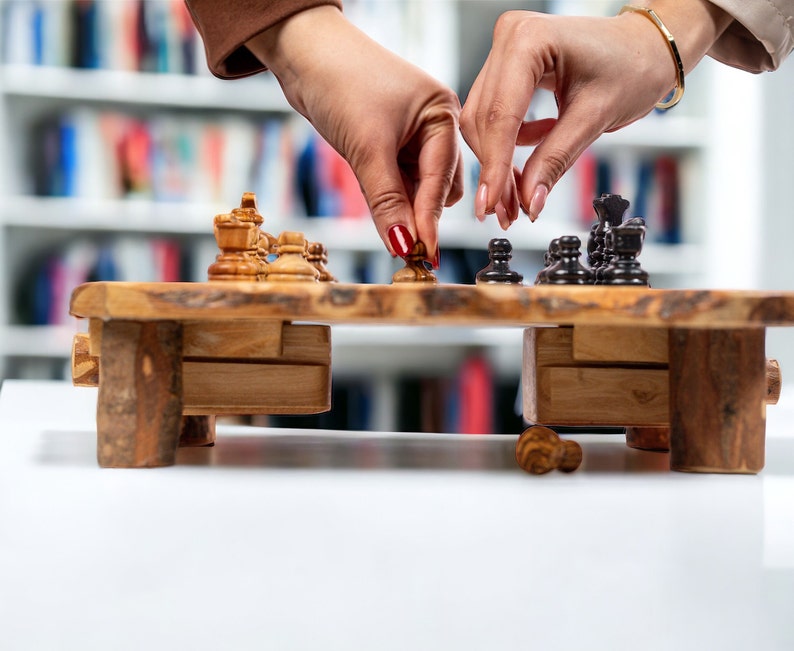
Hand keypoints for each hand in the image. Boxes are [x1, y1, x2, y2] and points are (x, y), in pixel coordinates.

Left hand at [247, 6, 462, 264]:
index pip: (443, 179)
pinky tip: (379, 205)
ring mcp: (413, 135)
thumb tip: (403, 245)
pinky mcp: (390, 143)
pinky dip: (389, 196)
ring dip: (403, 206)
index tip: (425, 255)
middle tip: (402, 244)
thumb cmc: (341, 80)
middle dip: (420, 213)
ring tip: (384, 219)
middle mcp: (434, 125)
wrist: (303, 53)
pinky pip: (399, 181)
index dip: (430, 219)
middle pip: (439, 188)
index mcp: (443, 115)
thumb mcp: (367, 147)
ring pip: (418, 188)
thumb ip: (387, 201)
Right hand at [460, 2, 730, 226]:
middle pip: (483, 120)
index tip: (491, 204)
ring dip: (497, 162)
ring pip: (482, 121)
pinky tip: (534, 150)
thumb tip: (528, 200)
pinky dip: (507, 144)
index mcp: (529, 40)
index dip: (495, 166)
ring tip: (519, 193)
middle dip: (494, 170)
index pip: (501, 116)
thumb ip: (555, 160)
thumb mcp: (594, 118)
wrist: (647, 48)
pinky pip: (493, 115)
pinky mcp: (506, 66)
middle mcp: (510, 37)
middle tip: (505, 211)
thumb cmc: (634, 66)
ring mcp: (505, 50)